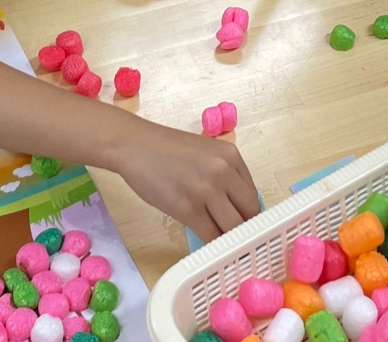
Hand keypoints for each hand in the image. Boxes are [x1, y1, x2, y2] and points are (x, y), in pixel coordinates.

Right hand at [117, 122, 260, 242]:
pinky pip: (210, 236)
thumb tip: (238, 207)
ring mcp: (206, 191)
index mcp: (231, 156)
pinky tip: (204, 237)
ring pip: (232, 228)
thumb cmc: (167, 150)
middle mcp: (223, 171)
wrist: (134, 146)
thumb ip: (225, 174)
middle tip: (231, 233)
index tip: (241, 222)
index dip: (248, 213)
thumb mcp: (206, 153)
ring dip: (227, 237)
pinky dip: (210, 242)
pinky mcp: (187, 209)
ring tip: (217, 236)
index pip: (253, 195)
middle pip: (249, 214)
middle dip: (242, 227)